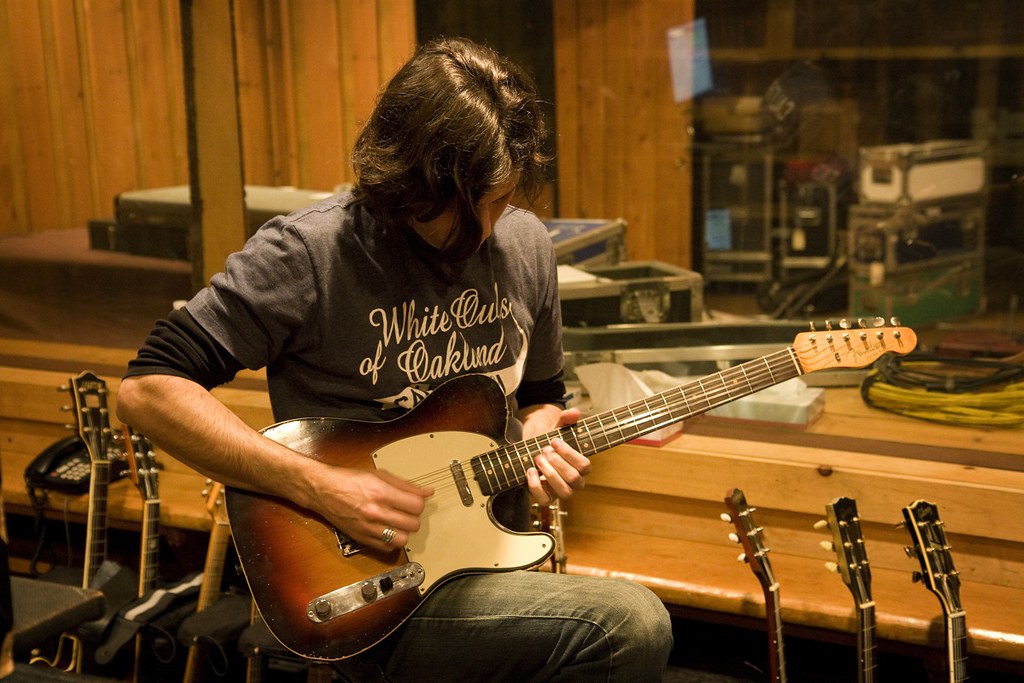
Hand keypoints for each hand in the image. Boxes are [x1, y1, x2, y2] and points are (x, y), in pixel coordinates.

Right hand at [316, 466, 432, 552]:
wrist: (323, 490)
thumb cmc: (348, 480)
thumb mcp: (379, 475)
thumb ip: (405, 485)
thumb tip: (426, 492)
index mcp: (381, 492)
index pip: (416, 505)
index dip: (420, 503)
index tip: (416, 501)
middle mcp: (375, 512)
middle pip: (413, 524)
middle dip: (414, 517)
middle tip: (408, 511)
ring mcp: (368, 527)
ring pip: (402, 539)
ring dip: (405, 531)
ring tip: (400, 522)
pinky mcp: (362, 538)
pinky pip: (387, 548)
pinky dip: (392, 541)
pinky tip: (389, 530)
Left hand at [523, 406, 590, 505]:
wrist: (531, 452)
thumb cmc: (548, 443)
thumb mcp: (556, 429)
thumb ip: (565, 420)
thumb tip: (574, 412)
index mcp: (581, 467)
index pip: (585, 466)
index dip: (569, 454)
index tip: (554, 441)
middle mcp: (574, 482)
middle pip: (574, 478)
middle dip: (557, 462)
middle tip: (544, 450)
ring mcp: (561, 491)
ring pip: (564, 492)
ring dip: (549, 474)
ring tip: (538, 459)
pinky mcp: (546, 498)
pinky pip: (545, 500)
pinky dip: (536, 486)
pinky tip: (530, 471)